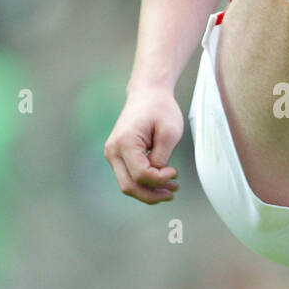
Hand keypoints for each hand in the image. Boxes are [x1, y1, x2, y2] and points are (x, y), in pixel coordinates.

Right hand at [104, 90, 183, 204]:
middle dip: (151, 194)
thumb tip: (157, 177)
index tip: (175, 172)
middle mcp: (113, 150)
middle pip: (129, 186)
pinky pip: (129, 176)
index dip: (160, 179)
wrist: (147, 93)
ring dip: (149, 191)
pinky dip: (145, 182)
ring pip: (127, 184)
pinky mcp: (118, 155)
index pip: (141, 175)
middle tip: (172, 193)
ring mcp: (113, 154)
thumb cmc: (160, 108)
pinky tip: (161, 181)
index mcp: (125, 142)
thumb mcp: (169, 132)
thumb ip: (162, 157)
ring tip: (171, 189)